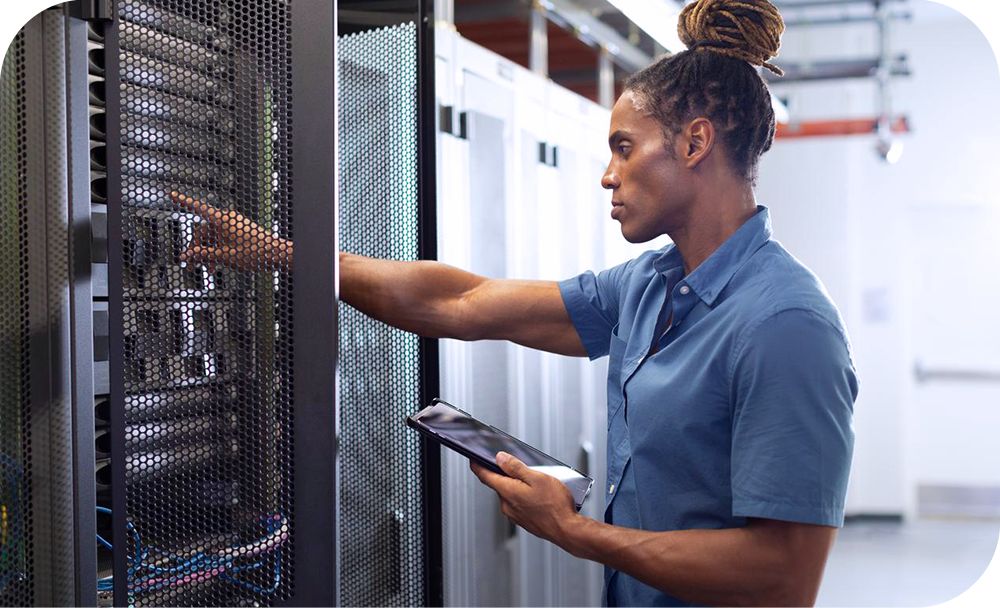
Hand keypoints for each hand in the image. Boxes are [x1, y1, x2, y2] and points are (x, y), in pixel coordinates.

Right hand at [170, 191, 292, 271]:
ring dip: (209, 252)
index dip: (184, 202)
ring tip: (209, 268)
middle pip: (204, 231)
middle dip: (198, 248)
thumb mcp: (224, 256)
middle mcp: (227, 219)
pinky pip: (223, 239)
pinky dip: (218, 249)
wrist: (276, 254)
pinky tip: (218, 263)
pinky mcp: (240, 231)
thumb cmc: (256, 252)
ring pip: (214, 237)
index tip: (172, 195)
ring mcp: (234, 225)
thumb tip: (188, 256)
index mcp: (222, 219)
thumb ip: (203, 255)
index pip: (198, 208)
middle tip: (194, 263)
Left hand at [470, 452, 580, 544]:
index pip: (485, 476)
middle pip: (500, 484)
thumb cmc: (555, 505)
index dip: (477, 465)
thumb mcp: (537, 478)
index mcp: (508, 492)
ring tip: (539, 485)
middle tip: (524, 468)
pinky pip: (518, 505)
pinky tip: (541, 497)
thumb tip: (500, 458)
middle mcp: (507, 505)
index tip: (473, 459)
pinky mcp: (523, 521)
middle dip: (508, 475)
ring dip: (519, 487)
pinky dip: (524, 498)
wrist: (567, 530)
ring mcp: (515, 515)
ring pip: (511, 495)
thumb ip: (516, 467)